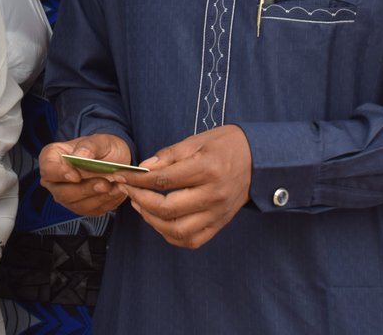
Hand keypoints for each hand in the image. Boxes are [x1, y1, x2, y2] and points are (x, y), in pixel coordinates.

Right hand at [39, 134, 131, 216]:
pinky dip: (106, 202)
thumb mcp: (100, 140)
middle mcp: (55, 180)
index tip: (76, 176)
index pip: (48, 169)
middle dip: (84, 190)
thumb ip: (89, 146)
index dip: (60, 174)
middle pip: (61, 192)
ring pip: (77, 204)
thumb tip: (79, 156)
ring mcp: (67, 196)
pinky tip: (116, 192)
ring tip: (115, 187)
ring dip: (97, 197)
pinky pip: (91, 210)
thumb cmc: (103, 148)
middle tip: (104, 183)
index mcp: (52, 159)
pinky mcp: (81, 206)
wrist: (117, 160)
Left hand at [114, 125, 251, 249]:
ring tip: (140, 205)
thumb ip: (170, 155)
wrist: (260, 160)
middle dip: (140, 200)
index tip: (122, 176)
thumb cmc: (227, 145)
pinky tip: (159, 220)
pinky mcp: (220, 224)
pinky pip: (192, 240)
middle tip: (128, 190)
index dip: (137, 180)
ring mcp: (218, 213)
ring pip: (178, 230)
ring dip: (152, 221)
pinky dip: (171, 235)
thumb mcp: (198, 140)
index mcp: (208, 169)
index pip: (164, 180)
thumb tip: (144, 167)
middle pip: (168, 208)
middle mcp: (214, 195)